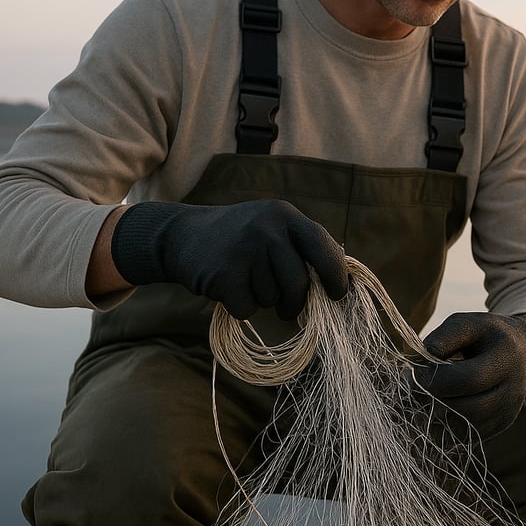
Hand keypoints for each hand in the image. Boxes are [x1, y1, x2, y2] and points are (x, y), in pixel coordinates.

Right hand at [110, 199, 347, 320]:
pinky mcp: (223, 275)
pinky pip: (247, 309)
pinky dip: (240, 307)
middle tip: (289, 310)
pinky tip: (228, 288)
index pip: (323, 247)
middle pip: (299, 283)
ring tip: (245, 280)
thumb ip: (303, 249)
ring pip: (272, 299)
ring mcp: (244, 250)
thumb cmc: (239, 240)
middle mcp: (266, 228)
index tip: (337, 295)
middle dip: (297, 303)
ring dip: (263, 300)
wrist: (181, 236)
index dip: (336, 276)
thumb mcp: (272, 229)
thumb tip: (344, 284)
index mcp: (285, 215)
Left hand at [419, 312, 525, 437]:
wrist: (521, 354)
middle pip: (468, 408)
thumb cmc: (485, 336)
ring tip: (424, 395)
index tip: (415, 372)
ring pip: (465, 426)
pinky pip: (466, 434)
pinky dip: (446, 423)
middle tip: (414, 388)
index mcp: (507, 358)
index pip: (470, 379)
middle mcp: (513, 390)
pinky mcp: (499, 427)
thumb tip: (419, 365)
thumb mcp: (466, 324)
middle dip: (434, 399)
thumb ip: (442, 338)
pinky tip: (438, 404)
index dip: (437, 379)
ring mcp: (508, 412)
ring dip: (437, 414)